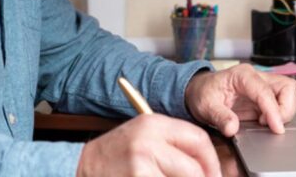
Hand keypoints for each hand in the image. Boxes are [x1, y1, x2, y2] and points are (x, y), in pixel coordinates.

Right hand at [76, 114, 221, 176]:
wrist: (80, 167)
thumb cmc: (114, 157)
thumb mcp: (143, 140)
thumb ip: (172, 147)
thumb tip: (207, 169)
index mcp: (153, 123)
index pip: (198, 138)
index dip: (212, 162)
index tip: (215, 175)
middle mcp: (148, 140)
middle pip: (194, 168)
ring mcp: (140, 163)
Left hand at [184, 64, 295, 136]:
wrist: (201, 91)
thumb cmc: (204, 94)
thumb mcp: (205, 106)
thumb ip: (219, 117)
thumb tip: (232, 128)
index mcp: (242, 75)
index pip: (266, 91)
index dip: (274, 111)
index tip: (277, 128)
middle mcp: (257, 77)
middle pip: (288, 87)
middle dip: (286, 108)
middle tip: (272, 125)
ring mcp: (264, 85)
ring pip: (291, 93)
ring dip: (286, 111)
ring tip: (267, 123)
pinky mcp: (267, 95)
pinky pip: (285, 102)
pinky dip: (282, 114)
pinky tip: (267, 122)